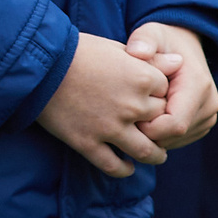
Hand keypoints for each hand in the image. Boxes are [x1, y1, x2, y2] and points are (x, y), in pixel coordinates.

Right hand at [38, 32, 170, 176]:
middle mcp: (132, 106)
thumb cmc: (77, 50)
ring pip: (146, 152)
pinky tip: (126, 167)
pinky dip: (124, 170)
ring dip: (154, 155)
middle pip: (160, 121)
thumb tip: (179, 63)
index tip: (150, 97)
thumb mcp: (116, 47)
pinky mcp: (88, 143)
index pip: (167, 94)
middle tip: (154, 126)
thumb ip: (150, 60)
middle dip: (158, 123)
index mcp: (142, 78)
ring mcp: (111, 128)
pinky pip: (114, 166)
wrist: (38, 64)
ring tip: (154, 155)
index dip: (159, 95)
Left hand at [128, 22, 217, 148]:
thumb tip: (137, 52)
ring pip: (174, 142)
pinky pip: (176, 141)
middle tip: (126, 115)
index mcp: (197, 86)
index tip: (126, 114)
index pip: (173, 124)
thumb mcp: (151, 33)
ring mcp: (208, 117)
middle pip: (172, 136)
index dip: (146, 126)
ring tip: (136, 112)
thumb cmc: (163, 41)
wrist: (185, 46)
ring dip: (152, 135)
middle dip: (146, 132)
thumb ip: (143, 40)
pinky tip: (146, 116)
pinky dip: (159, 134)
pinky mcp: (202, 124)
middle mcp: (208, 105)